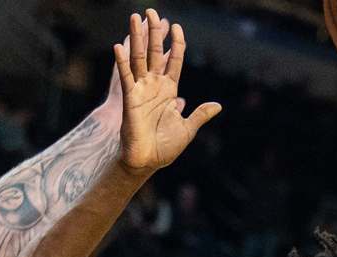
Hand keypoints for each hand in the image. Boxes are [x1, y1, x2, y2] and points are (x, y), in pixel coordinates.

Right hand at [114, 9, 220, 173]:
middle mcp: (154, 86)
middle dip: (153, 32)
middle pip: (154, 52)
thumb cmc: (166, 148)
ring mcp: (140, 90)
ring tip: (134, 17)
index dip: (176, 44)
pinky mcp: (129, 99)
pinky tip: (119, 46)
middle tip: (152, 11)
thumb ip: (200, 114)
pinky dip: (123, 62)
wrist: (148, 161)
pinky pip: (126, 77)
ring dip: (136, 38)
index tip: (177, 27)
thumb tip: (217, 105)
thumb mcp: (188, 129)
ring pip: (138, 58)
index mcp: (169, 90)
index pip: (173, 60)